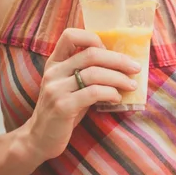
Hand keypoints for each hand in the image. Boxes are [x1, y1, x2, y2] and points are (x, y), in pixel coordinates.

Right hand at [23, 28, 141, 161]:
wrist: (39, 139)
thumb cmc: (62, 111)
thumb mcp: (69, 87)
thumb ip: (85, 73)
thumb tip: (120, 64)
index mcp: (55, 63)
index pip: (70, 35)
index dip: (93, 38)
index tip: (111, 51)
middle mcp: (54, 72)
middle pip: (91, 54)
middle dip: (118, 60)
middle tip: (136, 68)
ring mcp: (56, 89)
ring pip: (94, 73)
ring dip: (118, 78)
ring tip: (131, 85)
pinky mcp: (63, 106)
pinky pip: (93, 93)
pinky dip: (110, 93)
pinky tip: (117, 98)